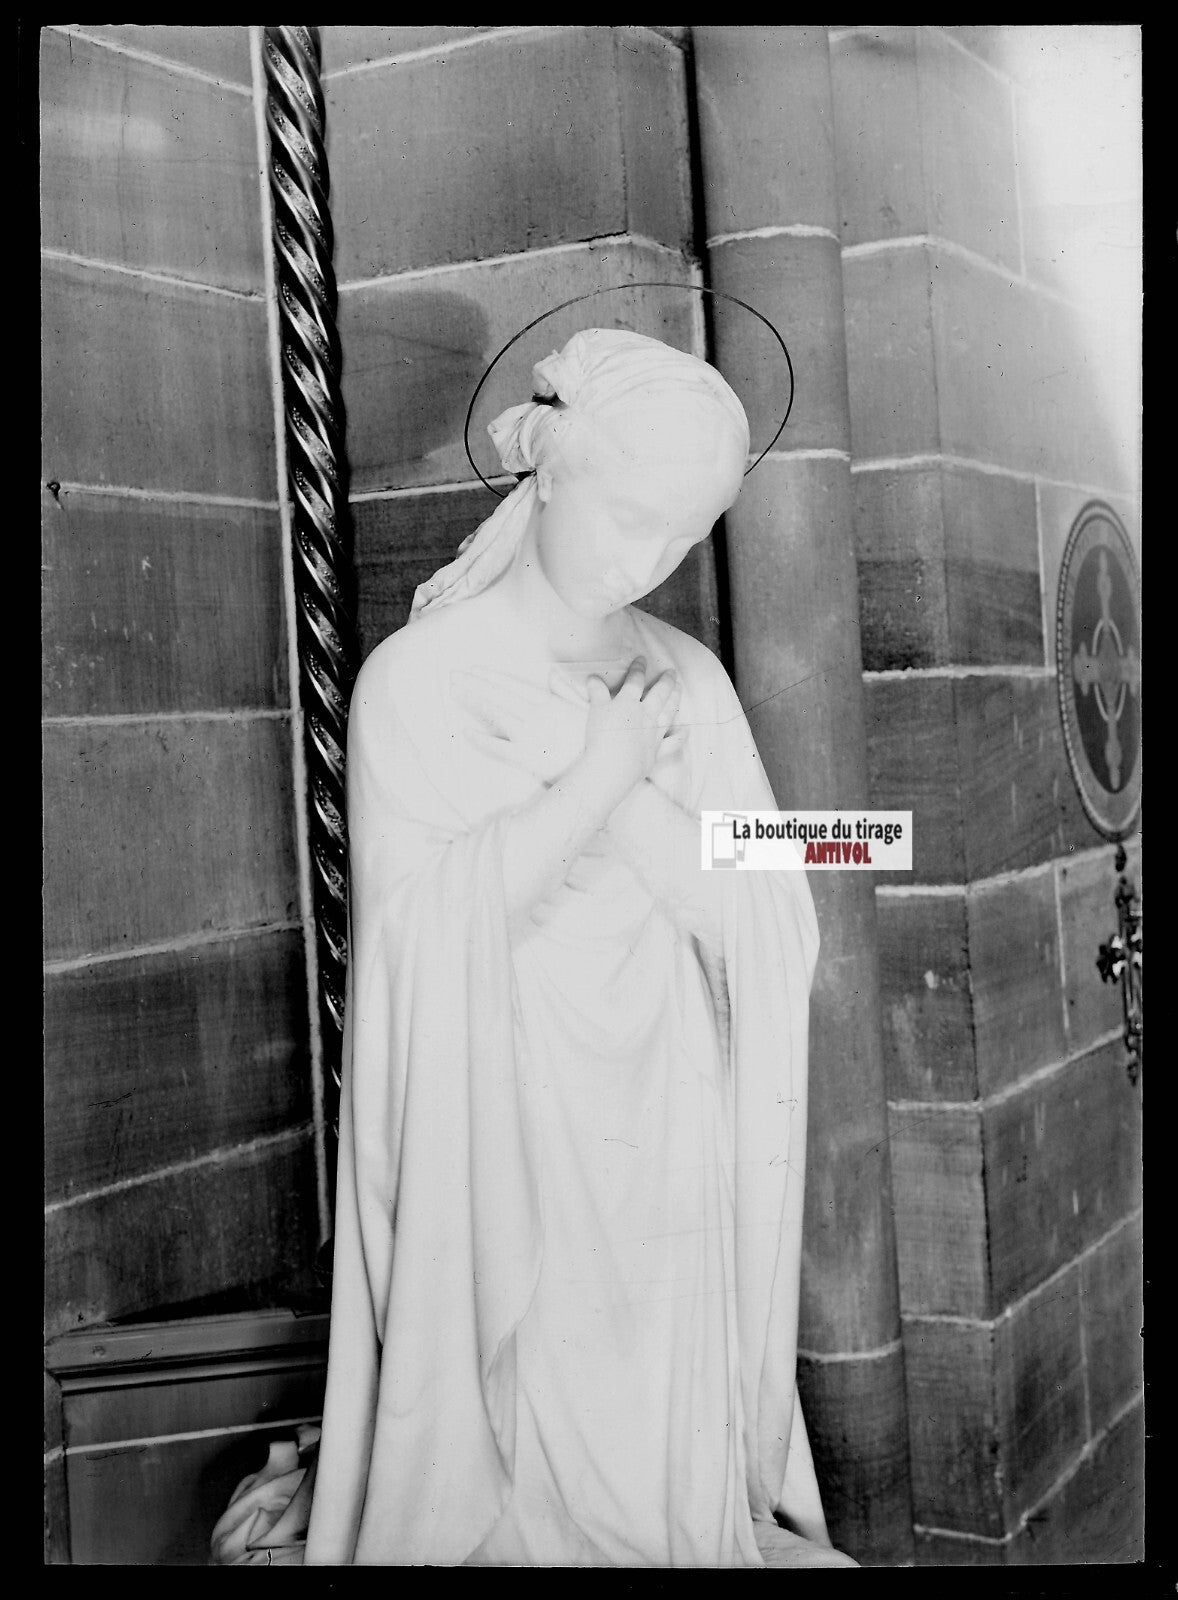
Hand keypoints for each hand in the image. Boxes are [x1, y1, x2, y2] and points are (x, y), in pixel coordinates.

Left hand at [452, 667, 584, 783]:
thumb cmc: (597, 739)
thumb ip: (567, 691)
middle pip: (499, 696)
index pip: (514, 685)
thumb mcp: (587, 708)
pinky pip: (498, 747)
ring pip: (495, 714)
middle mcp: (535, 715)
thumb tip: (552, 674)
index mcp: (549, 702)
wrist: (603, 769)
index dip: (493, 677)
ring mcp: (529, 736)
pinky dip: (482, 739)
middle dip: (475, 684)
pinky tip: (466, 731)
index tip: (475, 670)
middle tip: (453, 676)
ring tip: (455, 692)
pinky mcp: (526, 758)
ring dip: (474, 702)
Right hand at [583, 656, 680, 802]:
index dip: (638, 668)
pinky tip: (686, 730)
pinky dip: (680, 736)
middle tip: (672, 672)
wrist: (612, 767)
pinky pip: (672, 743)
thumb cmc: (601, 737)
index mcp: (629, 703)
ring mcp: (654, 733)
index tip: (642, 659)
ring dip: (675, 699)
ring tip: (680, 689)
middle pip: (659, 694)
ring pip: (669, 712)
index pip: (635, 681)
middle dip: (666, 681)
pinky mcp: (656, 751)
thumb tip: (592, 678)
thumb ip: (597, 692)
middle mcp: (646, 715)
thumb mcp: (595, 710)